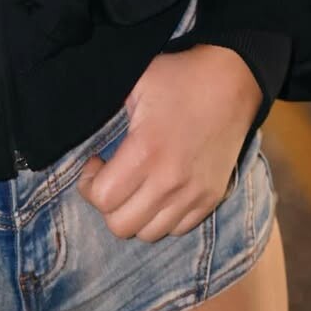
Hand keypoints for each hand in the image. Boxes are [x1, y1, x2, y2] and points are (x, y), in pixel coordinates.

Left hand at [76, 44, 262, 241]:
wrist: (232, 80)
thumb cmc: (178, 77)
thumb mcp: (135, 82)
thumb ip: (107, 108)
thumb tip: (78, 121)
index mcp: (146, 150)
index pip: (103, 199)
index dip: (89, 184)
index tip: (96, 163)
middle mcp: (170, 181)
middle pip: (122, 226)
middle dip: (107, 204)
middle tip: (111, 178)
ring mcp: (194, 194)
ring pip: (149, 233)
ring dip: (134, 214)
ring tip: (134, 186)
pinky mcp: (211, 198)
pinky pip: (177, 229)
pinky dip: (161, 217)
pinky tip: (158, 190)